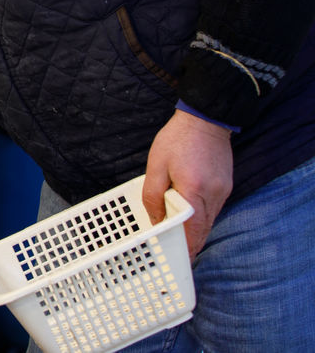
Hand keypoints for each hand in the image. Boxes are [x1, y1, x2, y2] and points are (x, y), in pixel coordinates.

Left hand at [142, 108, 233, 258]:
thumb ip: (153, 195)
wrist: (204, 119)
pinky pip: (214, 209)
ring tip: (182, 240)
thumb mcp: (156, 165)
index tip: (179, 261)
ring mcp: (223, 190)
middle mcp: (213, 194)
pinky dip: (203, 218)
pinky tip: (192, 218)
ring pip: (210, 221)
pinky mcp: (227, 185)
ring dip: (197, 231)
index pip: (192, 229)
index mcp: (193, 189)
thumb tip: (155, 220)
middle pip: (204, 229)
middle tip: (179, 256)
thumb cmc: (177, 140)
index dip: (186, 248)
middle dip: (192, 244)